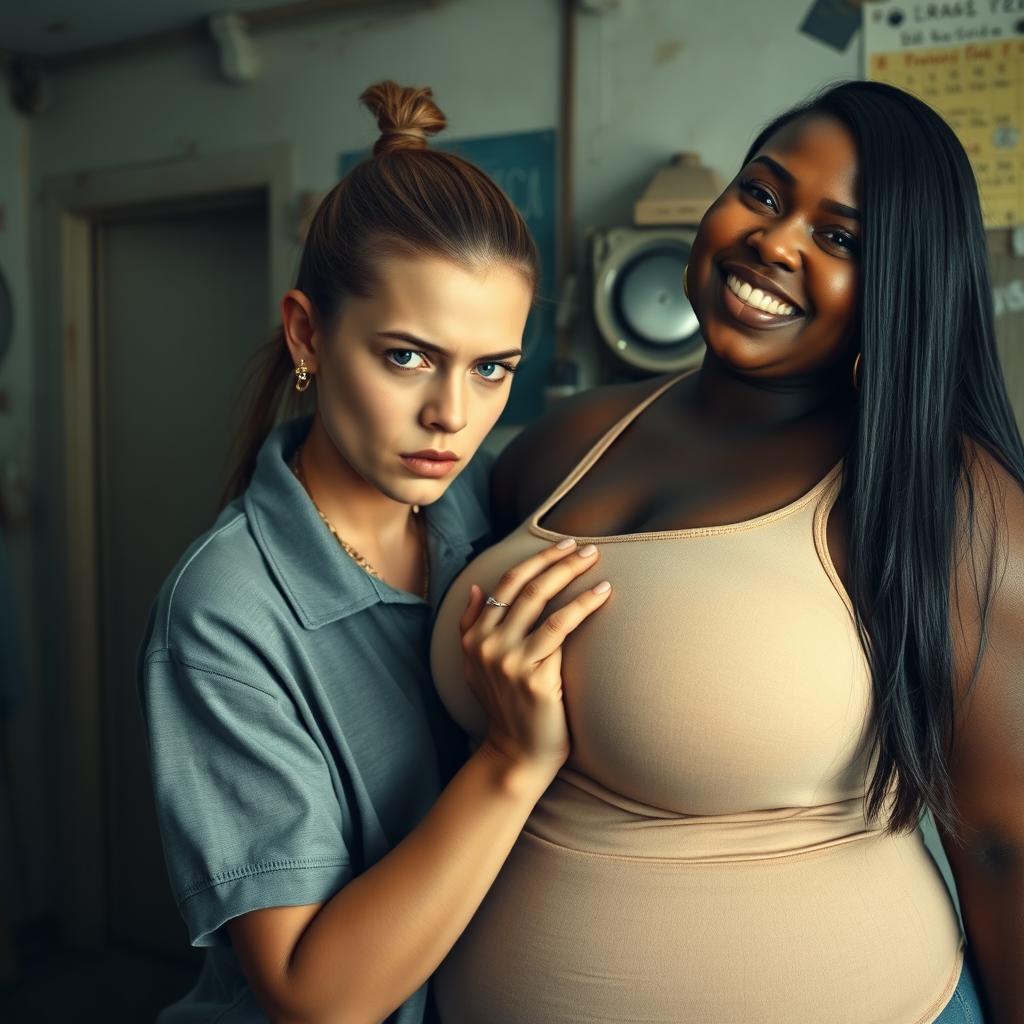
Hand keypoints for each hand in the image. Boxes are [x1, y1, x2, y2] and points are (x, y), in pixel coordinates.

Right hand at [458, 539, 611, 772]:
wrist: (517, 755)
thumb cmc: (506, 708)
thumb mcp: (477, 667)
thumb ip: (471, 626)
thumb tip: (475, 587)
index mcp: (474, 638)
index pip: (506, 583)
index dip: (535, 559)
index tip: (562, 545)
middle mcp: (487, 645)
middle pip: (525, 586)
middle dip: (557, 560)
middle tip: (586, 547)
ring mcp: (509, 660)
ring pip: (541, 601)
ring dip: (570, 574)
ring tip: (595, 561)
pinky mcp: (534, 677)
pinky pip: (560, 629)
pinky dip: (582, 606)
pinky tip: (602, 594)